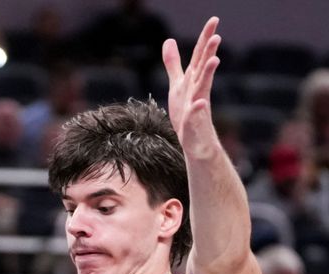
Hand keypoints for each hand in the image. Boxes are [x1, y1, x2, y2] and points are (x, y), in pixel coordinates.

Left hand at [162, 17, 220, 158]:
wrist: (194, 143)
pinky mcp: (193, 125)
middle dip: (209, 52)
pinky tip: (199, 103)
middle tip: (216, 35)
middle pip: (203, 68)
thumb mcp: (177, 85)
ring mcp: (197, 108)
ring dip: (207, 75)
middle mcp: (198, 91)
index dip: (205, 38)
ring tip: (213, 60)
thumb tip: (169, 40)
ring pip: (202, 89)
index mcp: (193, 81)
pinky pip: (195, 117)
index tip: (214, 19)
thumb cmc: (187, 114)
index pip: (200, 56)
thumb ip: (174, 64)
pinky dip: (197, 110)